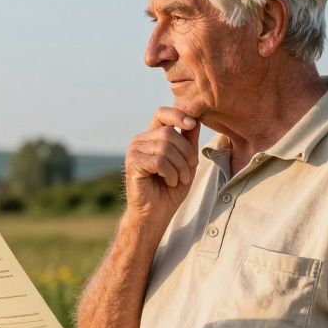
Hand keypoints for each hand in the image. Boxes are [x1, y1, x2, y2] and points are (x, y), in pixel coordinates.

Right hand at [124, 107, 199, 223]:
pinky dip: (171, 173)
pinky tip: (169, 182)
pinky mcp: (133, 163)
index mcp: (152, 136)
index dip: (178, 115)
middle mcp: (140, 140)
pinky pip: (159, 161)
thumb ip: (189, 141)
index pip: (162, 114)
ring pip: (166, 148)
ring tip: (179, 179)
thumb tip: (195, 119)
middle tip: (189, 170)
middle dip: (186, 152)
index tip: (191, 124)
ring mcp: (134, 150)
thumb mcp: (186, 162)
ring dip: (180, 166)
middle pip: (169, 133)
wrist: (156, 214)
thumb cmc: (170, 189)